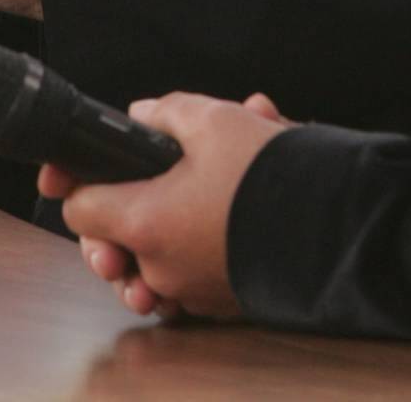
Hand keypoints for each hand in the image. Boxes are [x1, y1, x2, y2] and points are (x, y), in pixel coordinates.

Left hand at [41, 92, 292, 319]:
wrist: (331, 223)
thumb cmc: (267, 173)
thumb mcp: (215, 118)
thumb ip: (168, 112)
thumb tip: (143, 115)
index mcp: (144, 222)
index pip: (79, 209)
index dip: (81, 180)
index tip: (81, 167)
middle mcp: (159, 267)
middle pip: (112, 242)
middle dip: (124, 206)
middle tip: (145, 180)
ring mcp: (190, 290)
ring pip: (153, 258)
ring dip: (165, 223)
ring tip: (194, 185)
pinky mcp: (222, 300)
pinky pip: (191, 273)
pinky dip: (198, 244)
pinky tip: (223, 207)